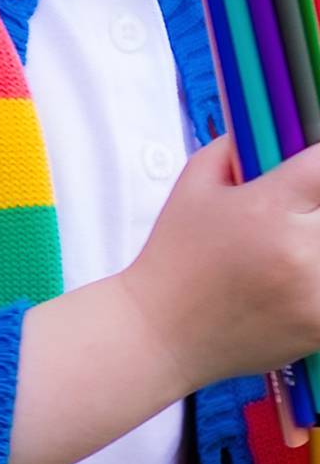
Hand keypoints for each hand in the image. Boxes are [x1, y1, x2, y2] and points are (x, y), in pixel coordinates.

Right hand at [120, 135, 319, 403]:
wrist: (161, 333)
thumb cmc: (175, 255)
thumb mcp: (192, 185)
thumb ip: (235, 148)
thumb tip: (276, 130)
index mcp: (267, 207)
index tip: (311, 172)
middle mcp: (298, 250)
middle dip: (316, 208)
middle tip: (298, 216)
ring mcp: (313, 294)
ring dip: (316, 245)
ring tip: (291, 248)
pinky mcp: (319, 327)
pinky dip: (316, 281)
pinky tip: (293, 281)